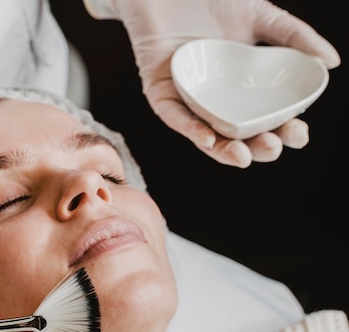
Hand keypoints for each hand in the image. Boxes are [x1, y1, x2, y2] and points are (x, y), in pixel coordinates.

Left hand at [88, 0, 340, 166]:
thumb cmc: (214, 2)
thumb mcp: (262, 17)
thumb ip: (296, 38)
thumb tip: (331, 65)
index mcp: (242, 90)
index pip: (264, 118)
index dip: (282, 131)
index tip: (299, 133)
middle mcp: (215, 101)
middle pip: (238, 135)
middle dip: (257, 147)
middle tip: (274, 146)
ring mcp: (188, 100)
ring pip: (207, 136)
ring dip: (225, 150)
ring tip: (245, 156)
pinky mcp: (160, 95)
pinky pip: (175, 117)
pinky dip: (191, 129)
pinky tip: (208, 139)